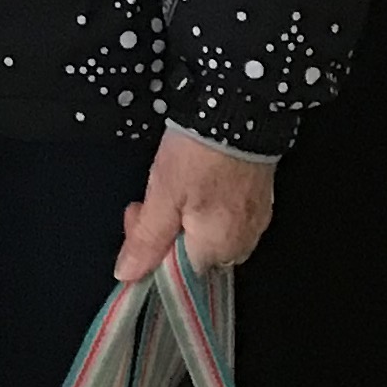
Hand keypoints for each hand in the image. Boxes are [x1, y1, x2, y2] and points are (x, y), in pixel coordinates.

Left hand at [115, 124, 277, 283]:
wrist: (240, 110)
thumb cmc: (200, 154)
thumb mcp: (163, 196)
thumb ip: (147, 240)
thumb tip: (128, 275)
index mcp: (217, 249)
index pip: (174, 272)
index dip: (149, 248)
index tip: (137, 218)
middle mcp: (241, 243)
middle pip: (190, 253)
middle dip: (163, 229)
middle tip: (148, 197)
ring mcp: (253, 222)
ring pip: (206, 234)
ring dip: (181, 215)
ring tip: (171, 182)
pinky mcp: (258, 201)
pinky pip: (223, 217)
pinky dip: (204, 205)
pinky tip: (195, 181)